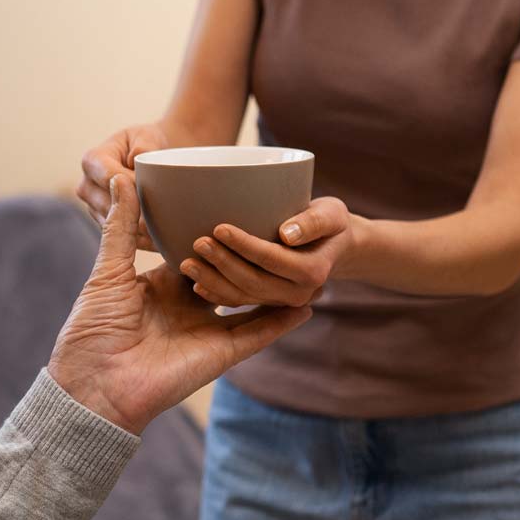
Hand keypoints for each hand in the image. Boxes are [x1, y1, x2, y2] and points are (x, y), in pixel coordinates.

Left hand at [48, 175, 311, 434]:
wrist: (95, 384)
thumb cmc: (93, 329)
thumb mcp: (108, 270)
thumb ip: (122, 227)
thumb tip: (120, 177)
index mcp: (160, 287)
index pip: (197, 255)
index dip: (215, 235)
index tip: (236, 207)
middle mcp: (187, 308)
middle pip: (227, 276)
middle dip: (248, 255)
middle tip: (275, 225)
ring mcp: (206, 331)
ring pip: (248, 303)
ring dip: (272, 284)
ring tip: (301, 259)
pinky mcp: (220, 354)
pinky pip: (258, 334)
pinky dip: (282, 321)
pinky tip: (306, 304)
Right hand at [76, 123, 169, 249]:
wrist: (150, 159)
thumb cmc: (147, 143)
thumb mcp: (147, 136)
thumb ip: (144, 145)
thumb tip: (137, 159)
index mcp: (92, 161)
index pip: (108, 178)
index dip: (130, 187)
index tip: (153, 194)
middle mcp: (87, 187)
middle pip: (109, 206)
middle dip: (135, 213)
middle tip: (161, 220)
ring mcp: (95, 209)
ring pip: (114, 226)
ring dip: (139, 231)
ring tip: (164, 233)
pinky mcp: (107, 226)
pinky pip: (121, 239)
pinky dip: (142, 241)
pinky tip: (161, 242)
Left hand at [179, 197, 353, 307]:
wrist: (333, 247)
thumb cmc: (330, 222)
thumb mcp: (331, 214)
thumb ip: (313, 223)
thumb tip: (286, 234)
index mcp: (312, 272)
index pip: (271, 259)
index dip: (244, 245)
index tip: (219, 228)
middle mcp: (297, 294)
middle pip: (253, 281)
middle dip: (223, 263)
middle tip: (197, 243)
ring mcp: (281, 303)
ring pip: (242, 296)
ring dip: (213, 282)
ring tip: (187, 263)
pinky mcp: (268, 305)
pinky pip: (239, 303)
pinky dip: (217, 295)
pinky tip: (195, 284)